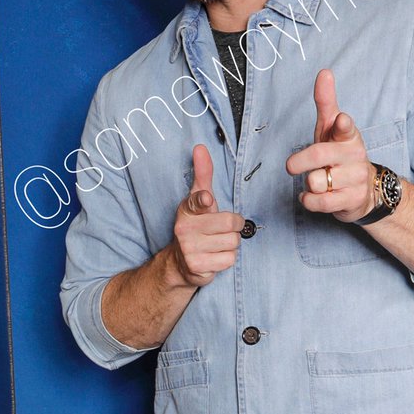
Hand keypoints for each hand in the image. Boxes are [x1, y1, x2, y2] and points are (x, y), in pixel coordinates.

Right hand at [168, 144, 244, 286]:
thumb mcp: (198, 199)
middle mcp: (185, 228)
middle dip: (234, 228)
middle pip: (231, 224)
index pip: (198, 201)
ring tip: (217, 244)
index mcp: (187, 209)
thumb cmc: (196, 225)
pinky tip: (214, 257)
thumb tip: (200, 147)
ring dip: (230, 245)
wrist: (179, 262)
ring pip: (233, 243)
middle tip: (223, 230)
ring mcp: (189, 248)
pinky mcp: (196, 266)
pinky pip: (229, 260)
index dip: (205, 200)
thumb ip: (203, 174)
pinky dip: (226, 259)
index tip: (207, 199)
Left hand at [285, 69, 373, 222]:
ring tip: (318, 180)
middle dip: (300, 161)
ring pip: (316, 181)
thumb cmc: (340, 153)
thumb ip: (326, 103)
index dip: (342, 125)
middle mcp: (354, 156)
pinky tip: (315, 195)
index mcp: (348, 136)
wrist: (365, 190)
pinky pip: (319, 202)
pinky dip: (309, 200)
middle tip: (291, 166)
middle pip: (319, 155)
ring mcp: (355, 179)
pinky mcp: (351, 201)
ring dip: (308, 183)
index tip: (342, 120)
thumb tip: (324, 72)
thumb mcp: (331, 129)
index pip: (346, 128)